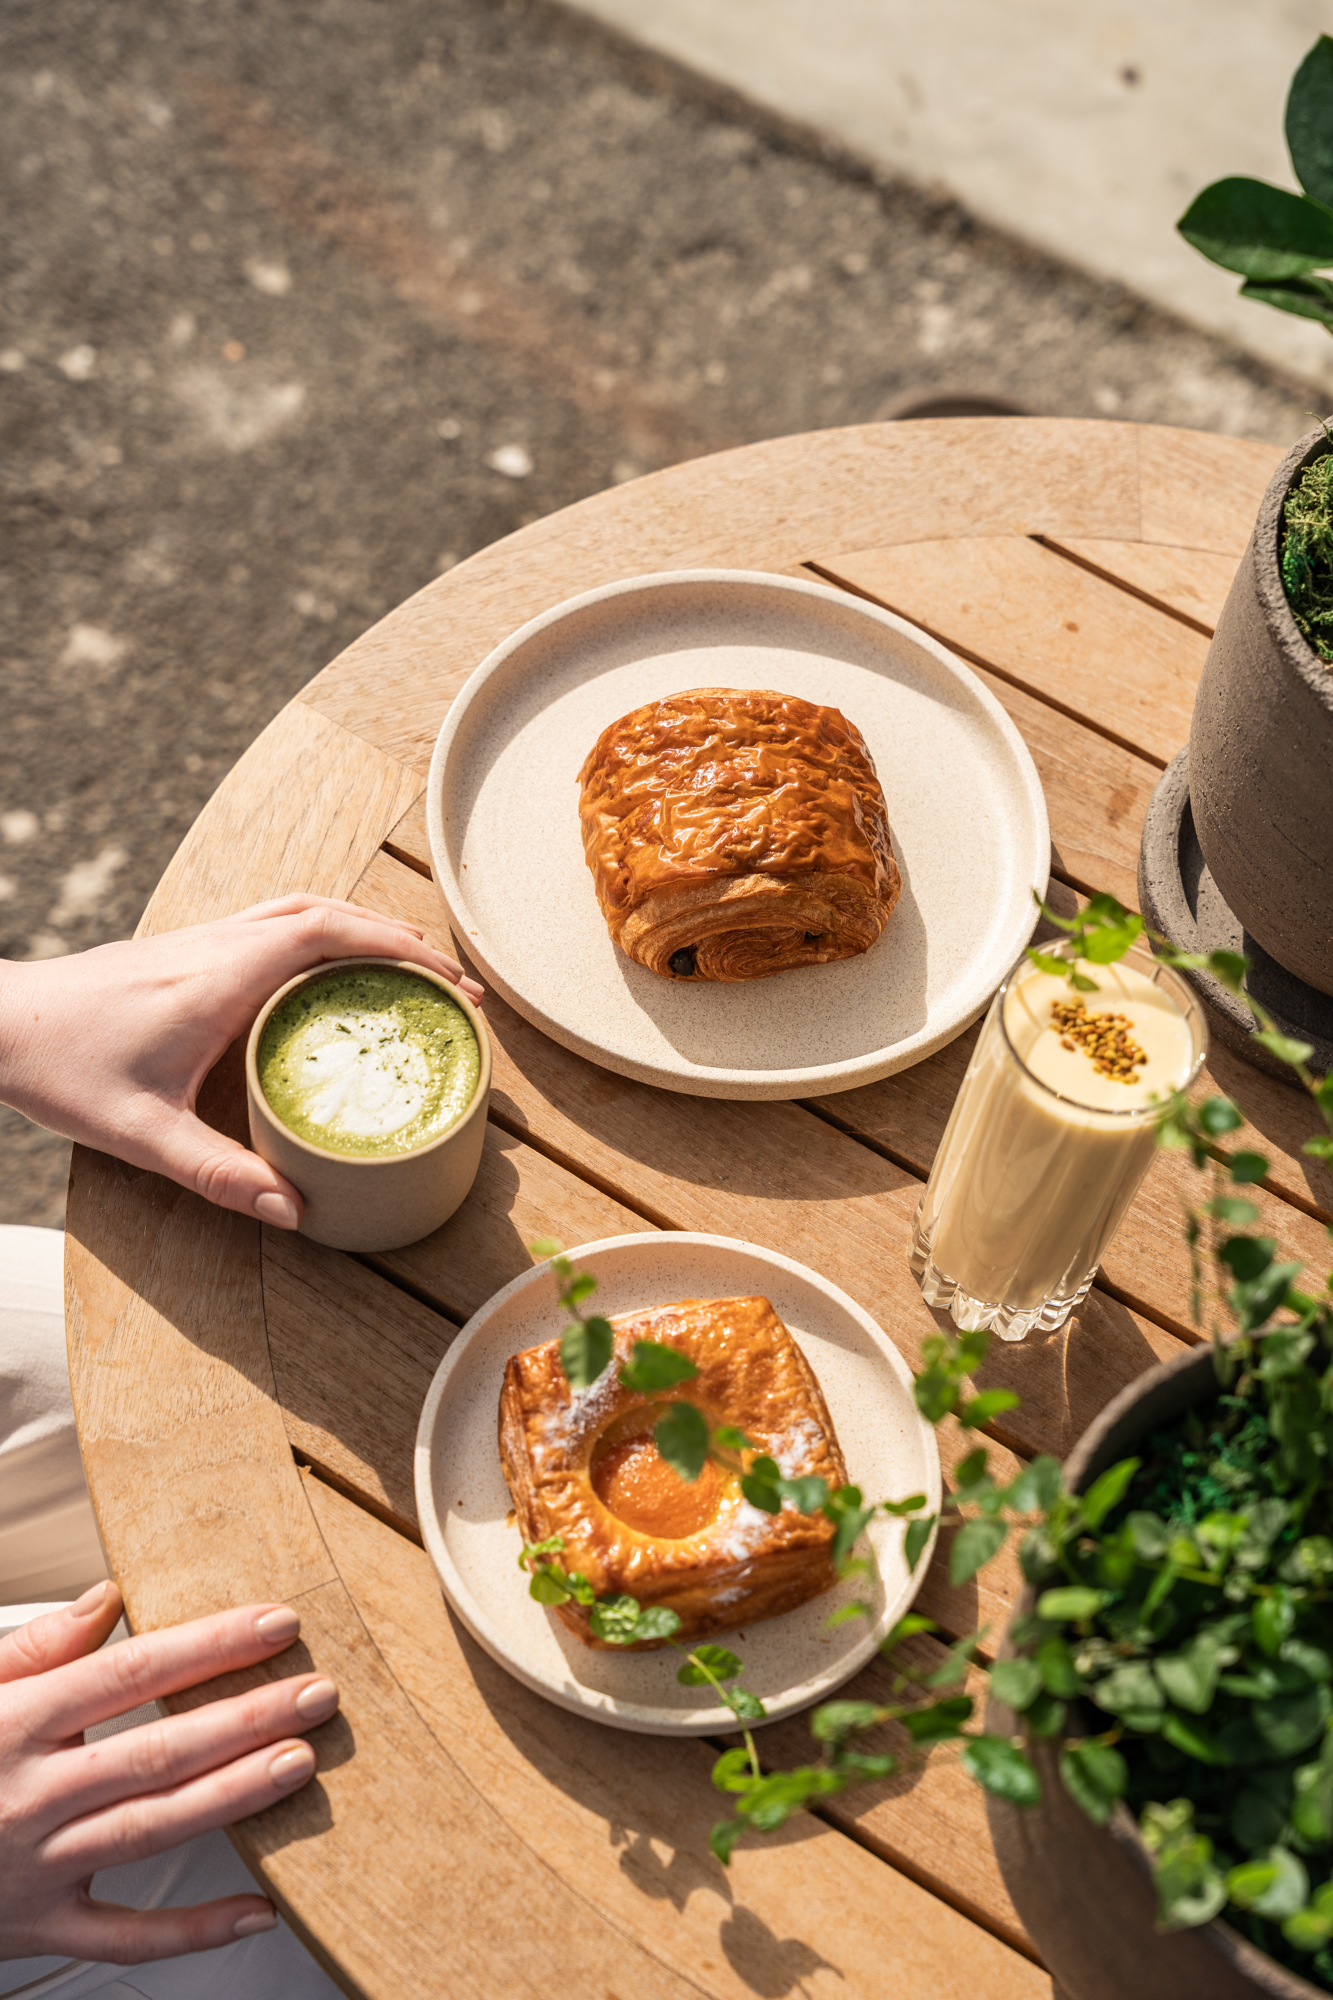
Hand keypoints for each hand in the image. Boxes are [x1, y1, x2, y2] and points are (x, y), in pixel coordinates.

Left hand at [0, 893, 483, 1226]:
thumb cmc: (61, 1070)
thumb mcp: (141, 1135)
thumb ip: (219, 1174)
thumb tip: (294, 1211)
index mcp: (221, 979)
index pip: (329, 935)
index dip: (400, 950)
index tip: (451, 982)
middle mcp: (217, 945)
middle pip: (329, 912)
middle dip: (399, 939)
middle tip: (450, 985)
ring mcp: (200, 939)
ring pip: (300, 909)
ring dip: (361, 928)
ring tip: (408, 970)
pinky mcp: (185, 948)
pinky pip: (272, 923)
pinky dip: (321, 934)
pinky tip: (329, 976)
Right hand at [0, 1581, 336, 1964]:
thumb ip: (33, 1647)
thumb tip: (107, 1597)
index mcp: (14, 1725)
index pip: (132, 1673)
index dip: (210, 1645)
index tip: (278, 1622)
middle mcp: (29, 1796)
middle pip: (157, 1751)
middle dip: (245, 1718)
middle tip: (318, 1692)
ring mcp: (36, 1868)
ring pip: (150, 1829)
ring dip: (234, 1796)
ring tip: (300, 1761)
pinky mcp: (37, 1929)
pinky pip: (126, 1939)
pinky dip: (193, 1931)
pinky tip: (259, 1909)